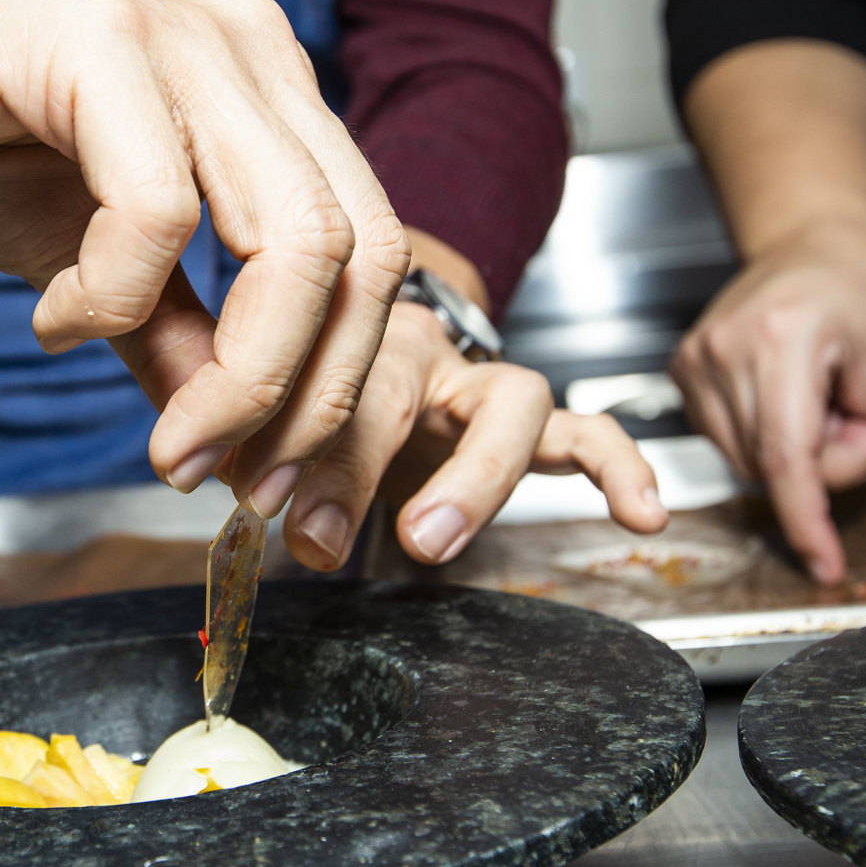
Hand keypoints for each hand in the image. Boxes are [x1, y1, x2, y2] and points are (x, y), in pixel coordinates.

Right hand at [0, 0, 409, 511]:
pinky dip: (110, 300)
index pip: (375, 253)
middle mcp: (254, 50)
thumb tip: (241, 453)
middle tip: (229, 480)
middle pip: (358, 252)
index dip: (340, 386)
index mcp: (276, 94)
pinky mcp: (103, 41)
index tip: (275, 487)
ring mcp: (187, 36)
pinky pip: (157, 212)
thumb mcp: (98, 272)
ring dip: (238, 375)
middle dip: (303, 398)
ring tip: (165, 439)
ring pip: (289, 238)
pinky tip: (53, 320)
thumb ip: (177, 343)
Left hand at [279, 301, 668, 569]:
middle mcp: (420, 345)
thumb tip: (223, 483)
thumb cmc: (320, 379)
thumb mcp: (274, 407)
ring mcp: (480, 382)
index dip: (287, 443)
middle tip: (319, 536)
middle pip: (403, 388)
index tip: (256, 500)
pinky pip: (587, 434)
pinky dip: (618, 467)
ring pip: (509, 403)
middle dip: (358, 468)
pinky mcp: (528, 420)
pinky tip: (642, 511)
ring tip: (433, 538)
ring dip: (474, 478)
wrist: (367, 332)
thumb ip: (252, 441)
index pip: (317, 376)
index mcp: (345, 328)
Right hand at [670, 217, 865, 581]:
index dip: (807, 520)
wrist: (814, 237)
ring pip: (745, 464)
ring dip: (794, 452)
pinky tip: (787, 395)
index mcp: (782, 337)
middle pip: (771, 466)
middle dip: (825, 460)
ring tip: (818, 395)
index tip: (826, 566)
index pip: (786, 456)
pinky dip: (765, 437)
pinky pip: (727, 444)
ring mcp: (693, 358)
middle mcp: (723, 347)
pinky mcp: (680, 370)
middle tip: (853, 406)